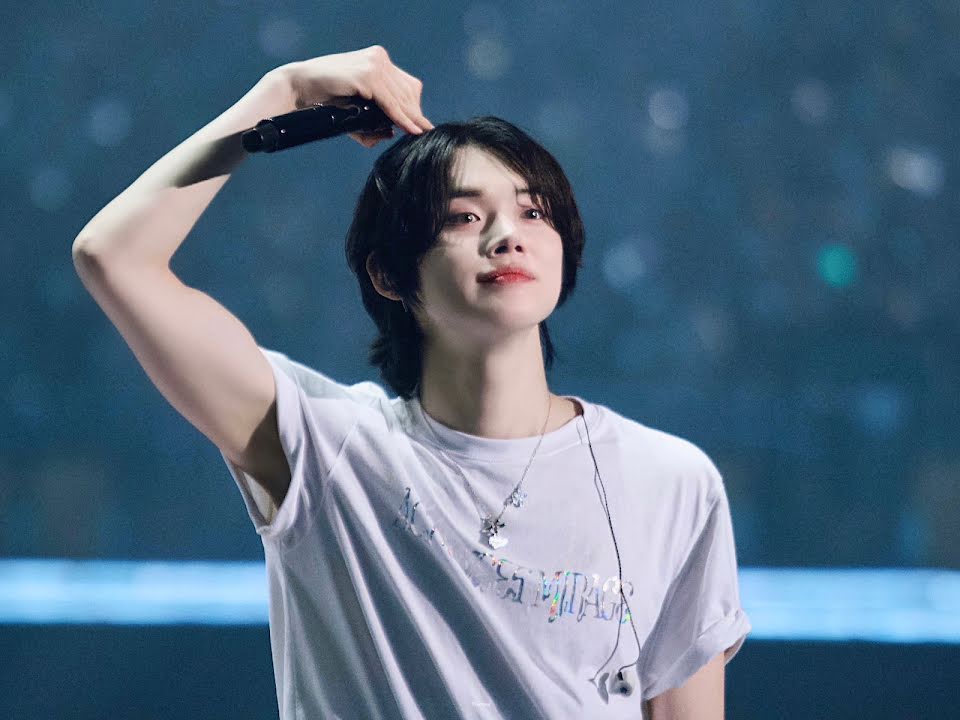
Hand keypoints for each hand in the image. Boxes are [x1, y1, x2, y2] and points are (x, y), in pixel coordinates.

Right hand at [274, 45, 432, 147]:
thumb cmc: (323, 98)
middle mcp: (379, 58)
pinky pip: (389, 102)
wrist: (299, 87)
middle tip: (423, 132)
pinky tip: (409, 129)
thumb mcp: (353, 109)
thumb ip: (372, 121)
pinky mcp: (367, 75)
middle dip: (414, 113)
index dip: (414, 106)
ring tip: (418, 133)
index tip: (421, 124)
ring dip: (410, 118)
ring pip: (401, 97)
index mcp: (378, 60)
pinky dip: (400, 117)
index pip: (406, 85)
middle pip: (408, 91)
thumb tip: (391, 134)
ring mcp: (373, 64)